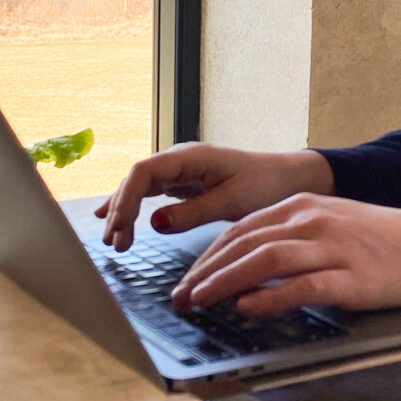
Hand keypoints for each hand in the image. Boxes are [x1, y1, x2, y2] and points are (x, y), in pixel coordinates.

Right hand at [94, 143, 332, 250]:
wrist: (288, 179)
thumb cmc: (266, 185)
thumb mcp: (231, 202)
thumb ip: (192, 213)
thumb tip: (154, 223)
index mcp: (191, 157)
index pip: (144, 172)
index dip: (126, 199)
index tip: (119, 227)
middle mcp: (180, 159)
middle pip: (137, 179)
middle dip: (121, 209)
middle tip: (114, 243)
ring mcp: (180, 170)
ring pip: (140, 186)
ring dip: (124, 211)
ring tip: (113, 242)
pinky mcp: (184, 182)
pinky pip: (150, 193)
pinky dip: (133, 207)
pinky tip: (114, 219)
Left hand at [170, 193, 400, 316]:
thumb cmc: (377, 240)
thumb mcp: (326, 225)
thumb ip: (288, 238)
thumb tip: (244, 263)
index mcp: (301, 207)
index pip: (241, 230)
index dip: (208, 257)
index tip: (186, 281)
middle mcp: (312, 221)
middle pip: (246, 244)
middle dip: (207, 272)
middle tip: (182, 297)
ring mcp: (332, 248)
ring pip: (267, 260)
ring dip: (227, 281)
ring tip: (202, 301)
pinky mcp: (351, 277)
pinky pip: (303, 286)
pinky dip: (272, 297)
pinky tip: (249, 307)